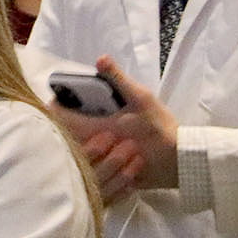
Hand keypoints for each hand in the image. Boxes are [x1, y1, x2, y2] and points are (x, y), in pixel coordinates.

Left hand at [47, 57, 179, 203]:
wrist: (183, 160)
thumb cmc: (160, 128)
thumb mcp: (142, 98)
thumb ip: (118, 79)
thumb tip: (100, 59)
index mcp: (99, 129)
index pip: (63, 121)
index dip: (55, 110)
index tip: (56, 102)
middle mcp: (97, 151)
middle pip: (65, 140)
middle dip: (61, 127)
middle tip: (63, 115)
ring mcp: (104, 168)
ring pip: (77, 157)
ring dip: (72, 143)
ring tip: (74, 130)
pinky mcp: (112, 178)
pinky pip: (91, 171)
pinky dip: (87, 160)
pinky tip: (92, 150)